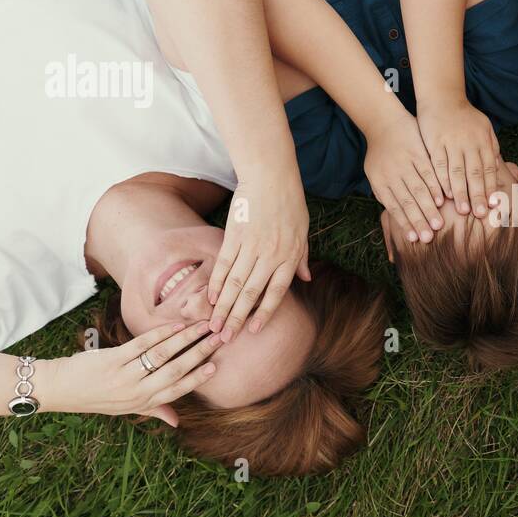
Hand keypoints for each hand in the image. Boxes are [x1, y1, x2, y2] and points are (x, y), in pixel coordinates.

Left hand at [49, 321, 223, 424]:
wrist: (61, 390)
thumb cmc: (96, 398)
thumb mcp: (126, 408)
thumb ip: (153, 410)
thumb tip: (176, 423)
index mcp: (143, 402)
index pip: (177, 390)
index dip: (198, 378)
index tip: (216, 365)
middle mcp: (137, 391)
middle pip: (176, 370)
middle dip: (200, 352)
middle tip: (218, 338)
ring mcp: (125, 375)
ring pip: (163, 354)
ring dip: (186, 339)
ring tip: (202, 327)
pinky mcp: (113, 359)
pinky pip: (142, 344)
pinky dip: (161, 333)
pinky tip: (175, 326)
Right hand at [208, 169, 310, 339]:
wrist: (271, 177)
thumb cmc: (290, 204)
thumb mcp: (303, 232)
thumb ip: (302, 258)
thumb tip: (307, 280)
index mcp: (289, 257)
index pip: (275, 293)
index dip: (264, 313)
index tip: (253, 331)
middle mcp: (271, 255)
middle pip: (251, 294)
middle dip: (237, 319)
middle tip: (225, 339)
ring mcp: (251, 246)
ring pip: (235, 283)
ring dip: (223, 307)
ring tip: (212, 325)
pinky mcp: (234, 236)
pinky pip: (223, 265)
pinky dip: (216, 283)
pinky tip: (211, 298)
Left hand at [365, 107, 445, 242]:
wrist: (384, 123)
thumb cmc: (382, 154)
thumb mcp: (377, 175)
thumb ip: (387, 194)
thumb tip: (398, 217)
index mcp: (380, 183)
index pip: (394, 207)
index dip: (405, 223)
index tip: (415, 238)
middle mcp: (391, 175)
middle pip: (407, 202)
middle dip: (418, 221)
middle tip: (429, 238)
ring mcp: (404, 163)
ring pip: (418, 190)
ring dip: (429, 208)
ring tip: (438, 224)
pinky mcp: (417, 152)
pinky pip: (427, 172)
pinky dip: (435, 187)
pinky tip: (442, 199)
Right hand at [417, 96, 501, 216]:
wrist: (442, 98)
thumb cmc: (465, 117)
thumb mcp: (485, 128)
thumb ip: (491, 148)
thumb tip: (499, 169)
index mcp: (483, 141)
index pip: (489, 168)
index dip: (491, 187)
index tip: (494, 205)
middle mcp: (469, 142)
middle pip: (475, 173)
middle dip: (478, 195)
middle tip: (481, 214)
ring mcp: (451, 143)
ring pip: (457, 172)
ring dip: (460, 192)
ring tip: (463, 210)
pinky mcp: (435, 143)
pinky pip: (439, 165)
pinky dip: (442, 181)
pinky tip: (445, 194)